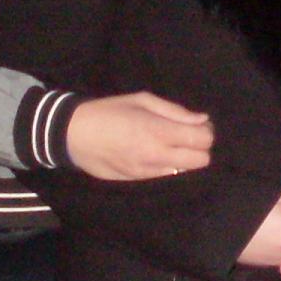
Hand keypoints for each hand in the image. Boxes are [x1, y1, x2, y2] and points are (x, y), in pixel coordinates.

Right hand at [64, 91, 213, 180]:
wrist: (73, 135)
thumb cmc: (109, 111)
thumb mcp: (142, 100)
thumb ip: (175, 112)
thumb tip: (202, 120)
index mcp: (158, 131)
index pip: (202, 140)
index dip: (206, 132)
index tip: (198, 125)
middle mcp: (157, 155)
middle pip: (201, 160)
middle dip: (200, 148)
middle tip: (186, 135)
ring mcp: (148, 171)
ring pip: (185, 170)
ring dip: (185, 158)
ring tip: (169, 143)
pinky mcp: (138, 181)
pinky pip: (166, 175)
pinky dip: (168, 165)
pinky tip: (154, 152)